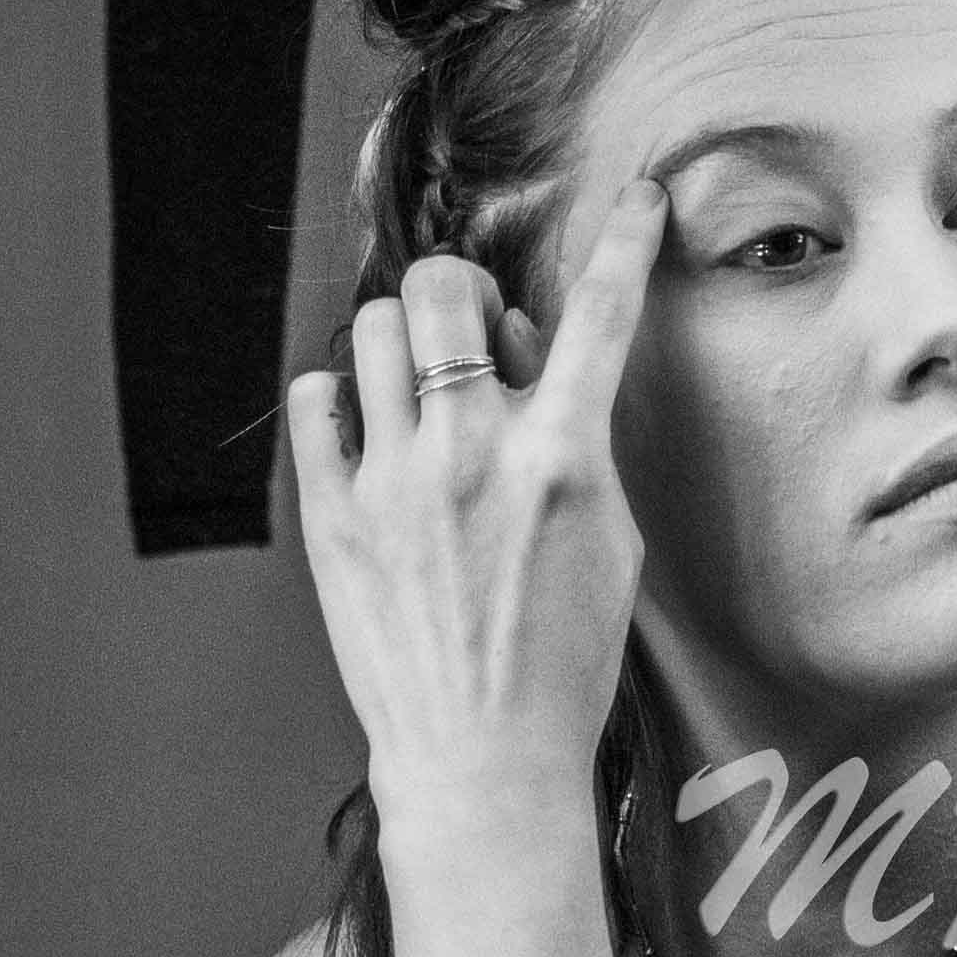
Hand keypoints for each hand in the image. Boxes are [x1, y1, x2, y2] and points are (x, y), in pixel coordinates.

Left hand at [284, 182, 667, 843]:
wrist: (484, 758)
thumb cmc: (564, 662)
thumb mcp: (610, 546)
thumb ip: (573, 443)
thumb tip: (521, 359)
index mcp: (562, 462)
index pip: (602, 316)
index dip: (627, 240)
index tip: (640, 198)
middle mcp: (473, 455)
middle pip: (447, 286)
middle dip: (465, 293)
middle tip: (480, 341)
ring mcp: (392, 479)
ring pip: (378, 327)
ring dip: (408, 341)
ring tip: (424, 397)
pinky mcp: (332, 512)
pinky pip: (317, 396)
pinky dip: (344, 399)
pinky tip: (371, 438)